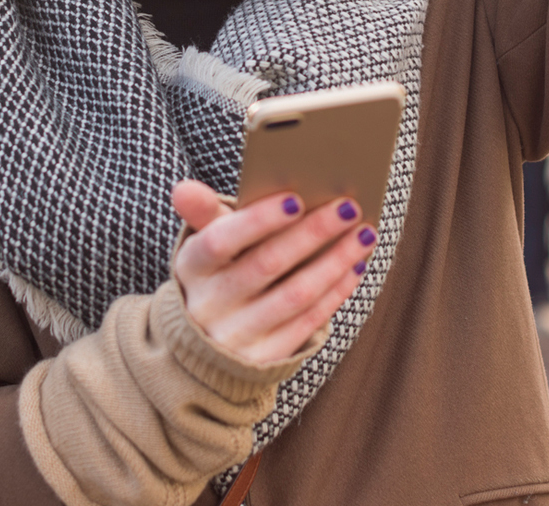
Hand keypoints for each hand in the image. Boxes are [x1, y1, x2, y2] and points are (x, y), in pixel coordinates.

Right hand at [170, 179, 376, 364]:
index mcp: (192, 267)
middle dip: (312, 233)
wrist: (206, 345)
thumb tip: (184, 189)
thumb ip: (203, 213)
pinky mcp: (265, 359)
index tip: (296, 199)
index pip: (220, 240)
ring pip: (295, 294)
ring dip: (335, 261)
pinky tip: (355, 265)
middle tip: (349, 206)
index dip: (257, 221)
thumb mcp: (204, 245)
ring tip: (364, 233)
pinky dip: (336, 291)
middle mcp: (209, 305)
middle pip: (267, 264)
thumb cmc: (218, 273)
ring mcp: (237, 336)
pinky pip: (308, 321)